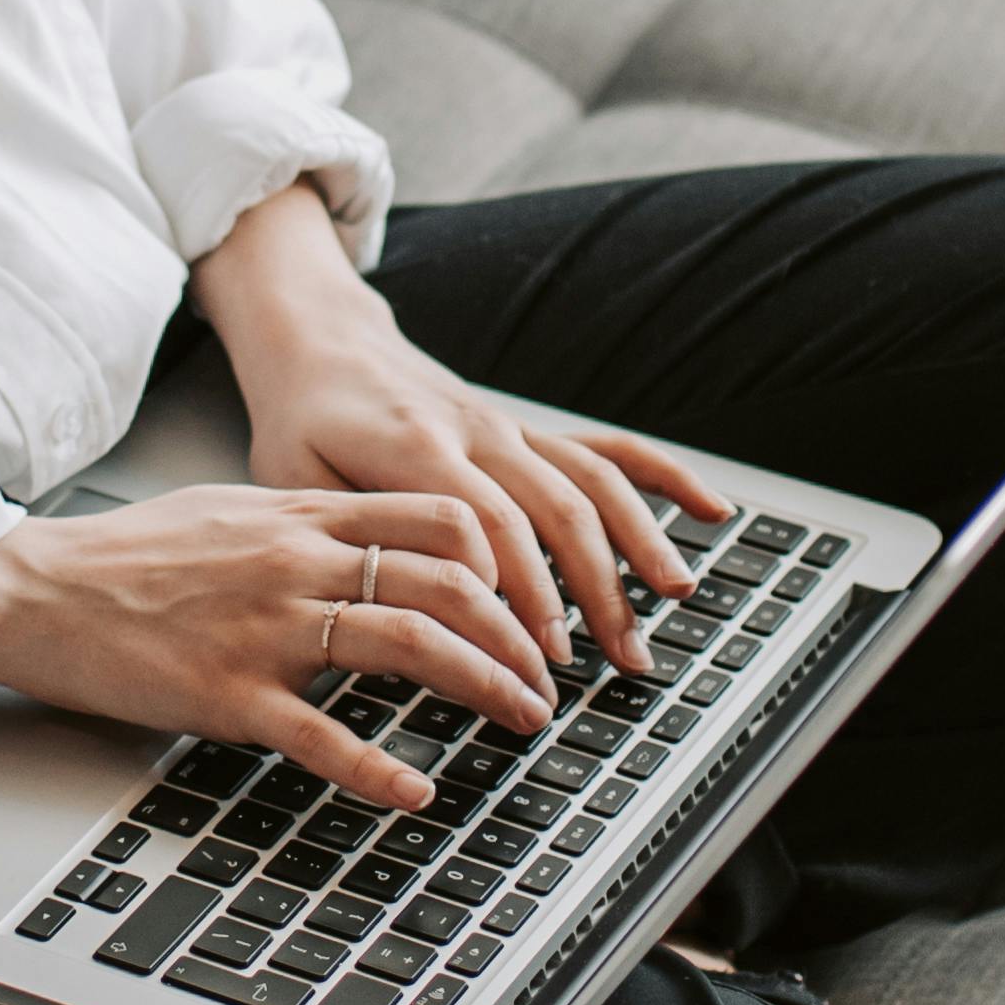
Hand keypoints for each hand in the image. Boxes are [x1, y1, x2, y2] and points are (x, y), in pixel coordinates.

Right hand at [0, 484, 560, 809]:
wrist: (34, 588)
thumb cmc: (125, 558)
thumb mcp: (229, 513)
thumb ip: (304, 525)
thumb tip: (370, 540)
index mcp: (300, 515)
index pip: (440, 516)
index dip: (507, 561)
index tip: (532, 604)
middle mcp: (296, 561)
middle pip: (448, 581)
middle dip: (518, 634)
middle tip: (547, 677)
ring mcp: (267, 627)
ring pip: (410, 642)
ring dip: (485, 684)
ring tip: (521, 718)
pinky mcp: (229, 693)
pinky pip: (323, 735)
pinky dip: (380, 770)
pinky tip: (416, 794)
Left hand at [196, 206, 727, 683]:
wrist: (322, 344)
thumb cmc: (302, 424)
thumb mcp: (294, 481)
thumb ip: (351, 533)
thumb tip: (401, 599)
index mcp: (415, 444)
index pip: (485, 524)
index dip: (520, 591)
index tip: (538, 655)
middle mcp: (478, 431)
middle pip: (554, 509)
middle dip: (593, 588)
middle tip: (615, 660)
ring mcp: (511, 429)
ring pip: (590, 483)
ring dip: (637, 545)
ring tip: (668, 604)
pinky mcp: (529, 432)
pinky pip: (605, 449)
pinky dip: (662, 477)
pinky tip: (709, 510)